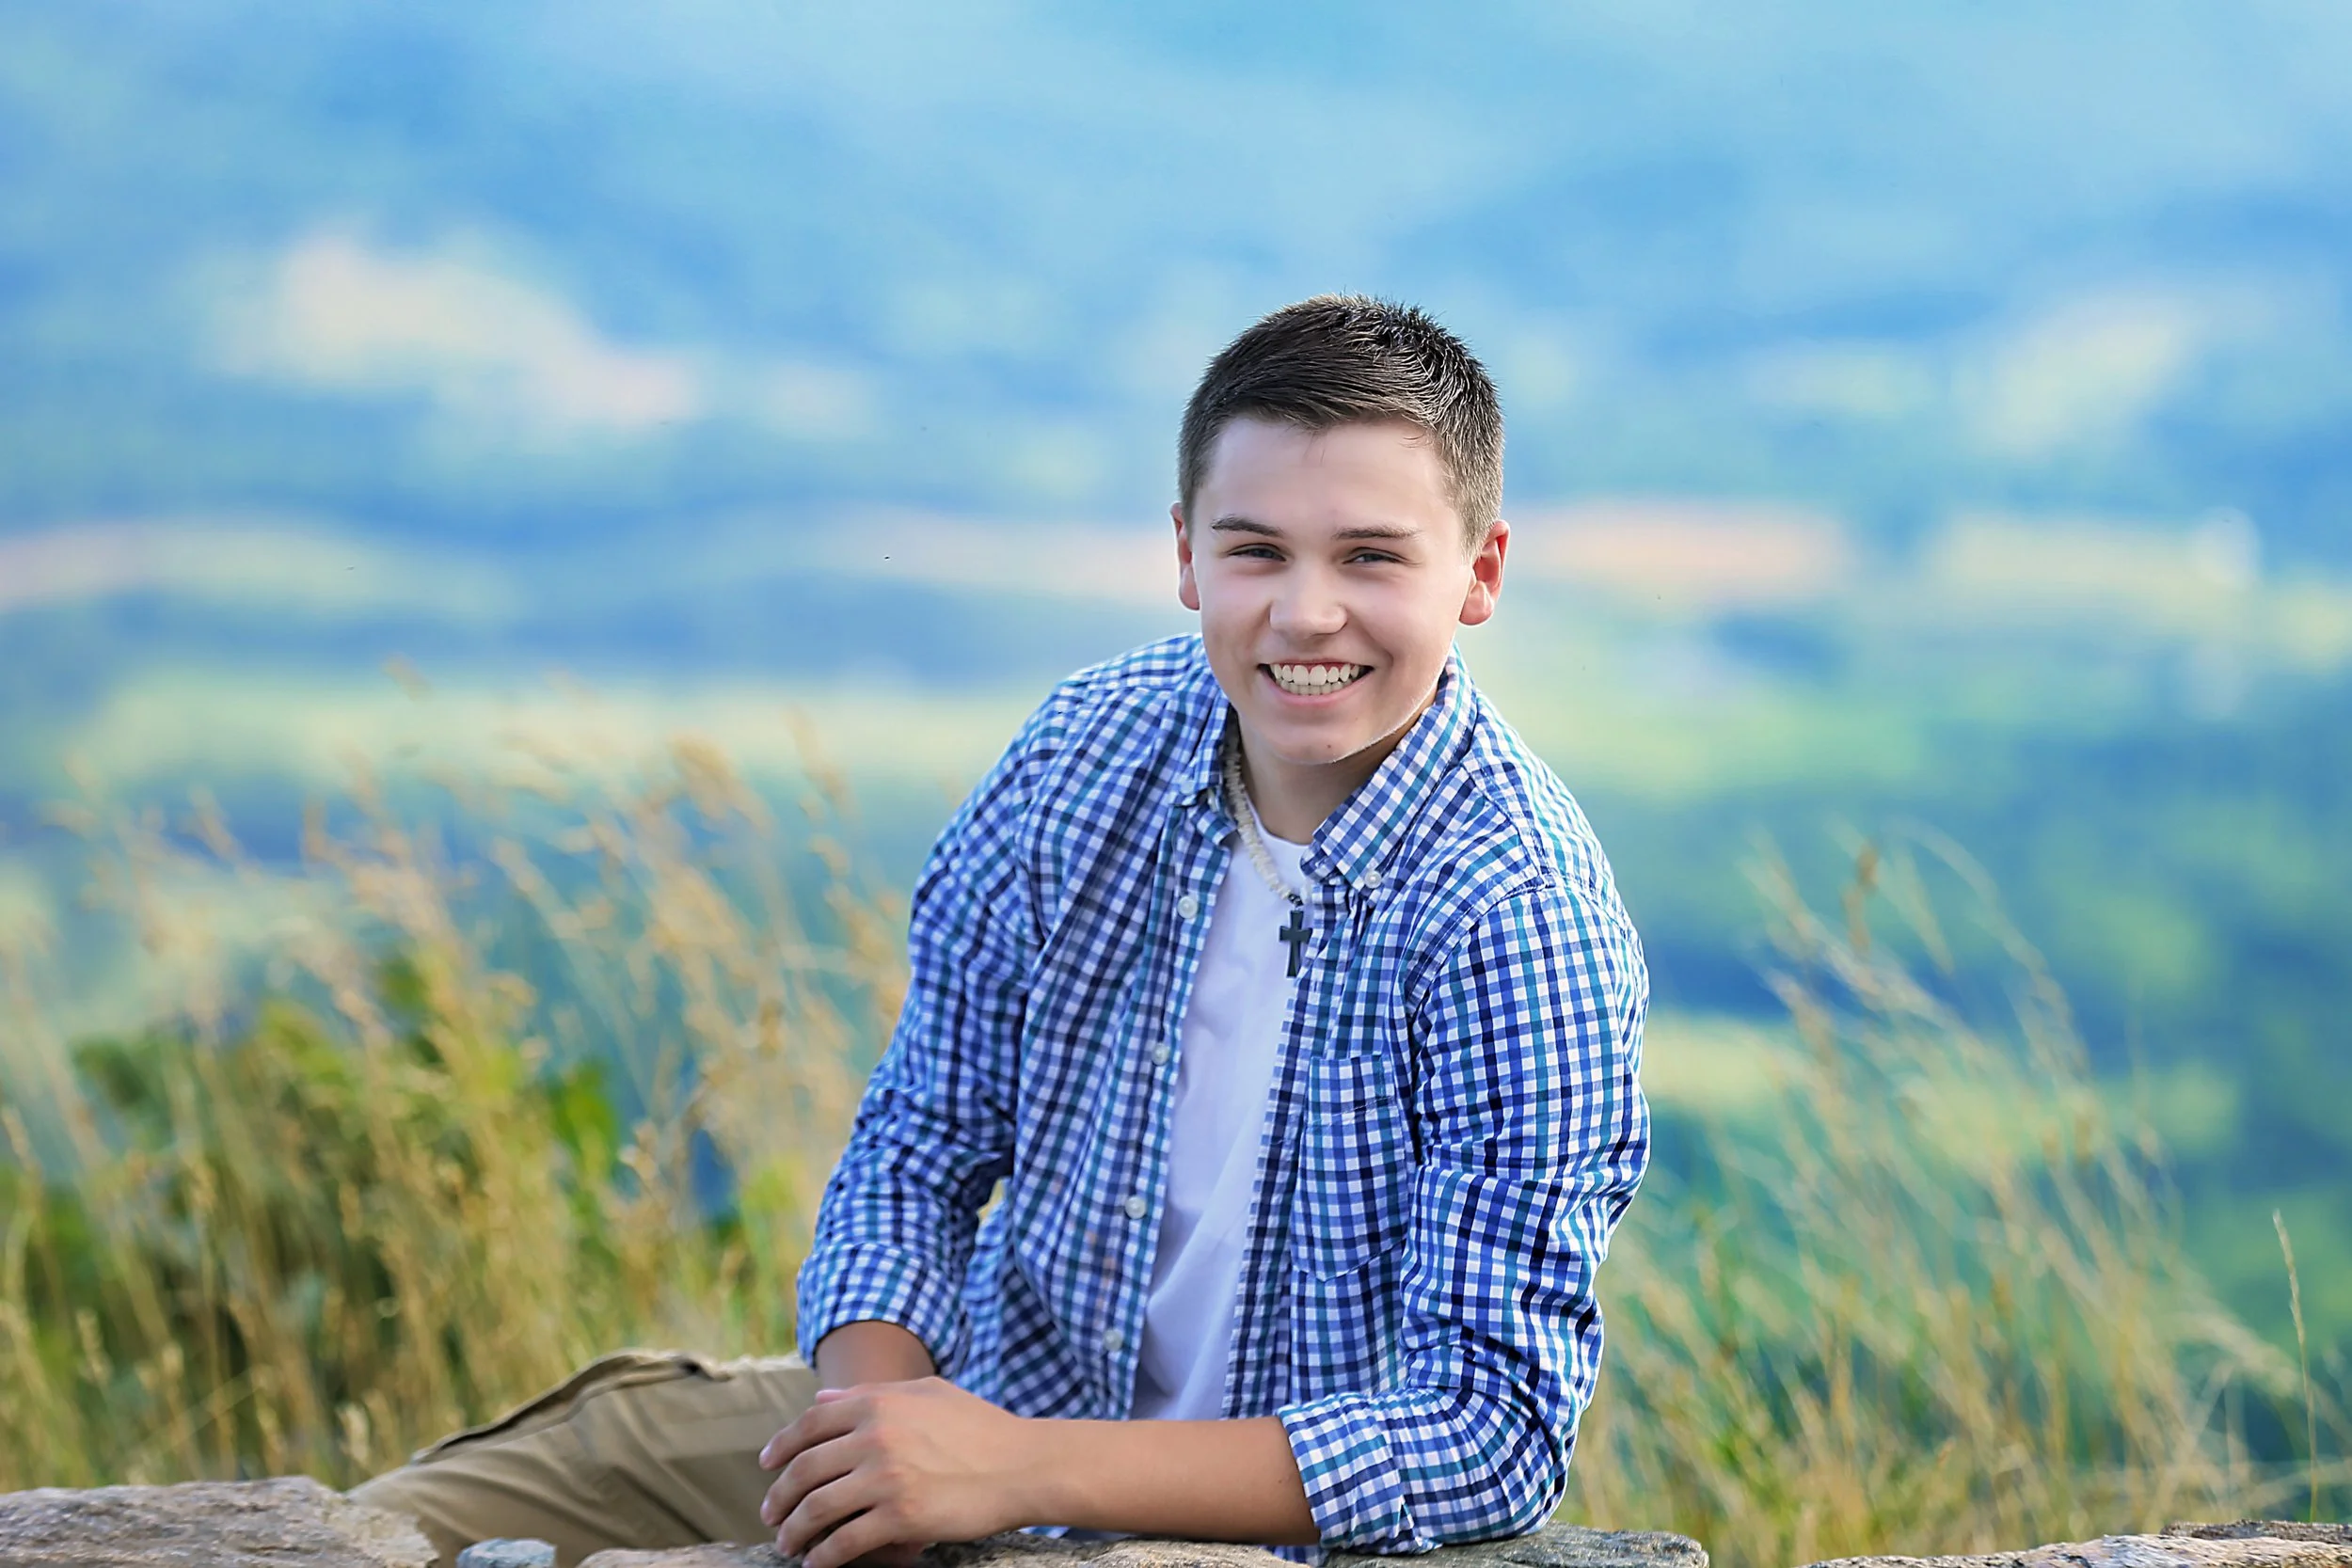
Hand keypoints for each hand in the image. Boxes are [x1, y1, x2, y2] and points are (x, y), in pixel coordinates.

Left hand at [757, 1378, 1040, 1567]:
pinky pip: (845, 1542)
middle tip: (771, 1514)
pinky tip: (817, 1564)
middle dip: (780, 1497)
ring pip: (817, 1509)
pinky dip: (823, 1558)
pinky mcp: (900, 1518)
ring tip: (788, 1545)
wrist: (1022, 1465)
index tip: (767, 1466)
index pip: (809, 1425)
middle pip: (804, 1470)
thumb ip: (872, 1393)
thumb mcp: (928, 1393)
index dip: (780, 1447)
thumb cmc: (980, 1427)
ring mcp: (885, 1478)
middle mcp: (874, 1437)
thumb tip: (821, 1400)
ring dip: (794, 1532)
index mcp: (877, 1404)